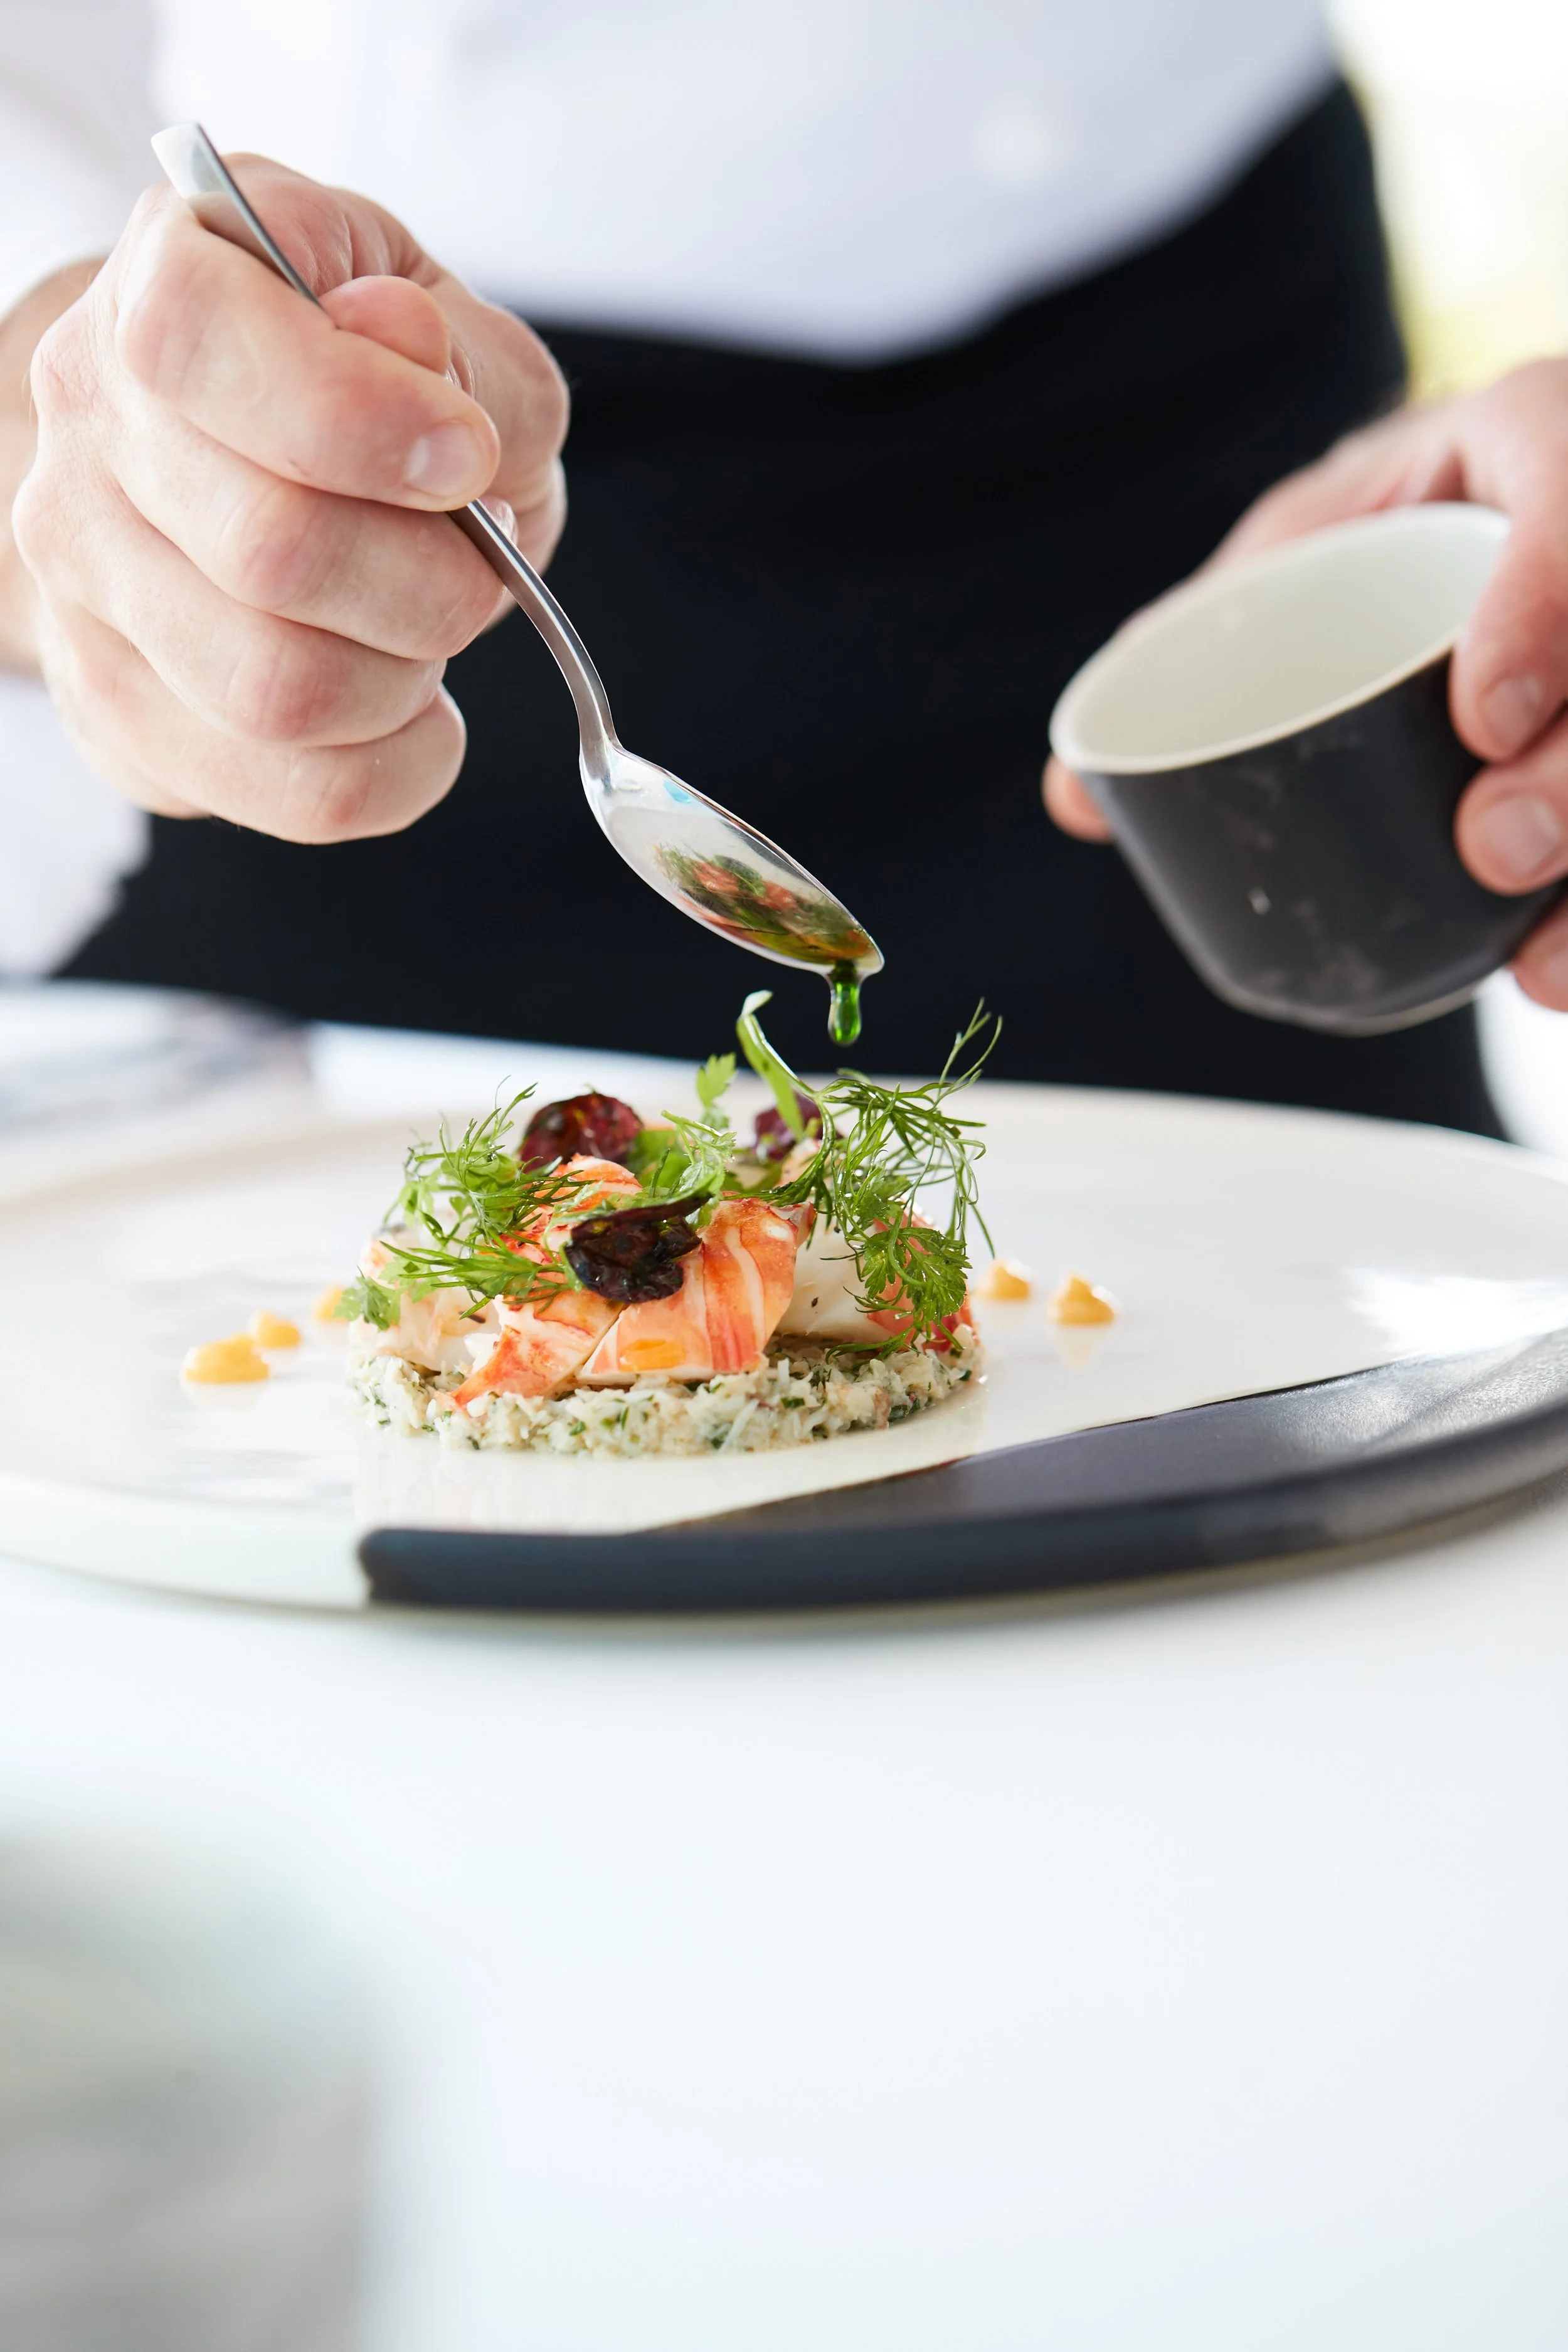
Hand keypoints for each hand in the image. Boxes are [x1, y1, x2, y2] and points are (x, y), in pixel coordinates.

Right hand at [6, 155, 567, 840]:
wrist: (264, 460)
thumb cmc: (370, 388)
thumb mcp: (451, 327)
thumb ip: (458, 347)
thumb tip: (408, 350)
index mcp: (166, 279)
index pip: (199, 339)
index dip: (357, 415)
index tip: (468, 458)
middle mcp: (91, 427)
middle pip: (268, 551)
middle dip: (434, 582)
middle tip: (479, 565)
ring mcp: (85, 581)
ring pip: (279, 694)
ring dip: (410, 679)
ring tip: (431, 633)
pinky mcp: (119, 710)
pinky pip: (293, 792)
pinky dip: (399, 769)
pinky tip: (414, 714)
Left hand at [1043, 359, 1567, 1008]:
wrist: (1498, 498)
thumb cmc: (1388, 523)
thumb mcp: (1300, 549)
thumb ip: (1197, 641)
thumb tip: (1072, 802)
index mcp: (1534, 434)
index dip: (1546, 607)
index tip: (1483, 714)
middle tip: (1492, 850)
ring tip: (1538, 964)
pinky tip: (1555, 973)